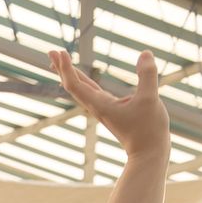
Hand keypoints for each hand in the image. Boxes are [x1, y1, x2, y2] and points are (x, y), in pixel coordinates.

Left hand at [48, 49, 168, 159]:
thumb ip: (147, 75)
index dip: (66, 68)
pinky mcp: (109, 110)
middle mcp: (96, 106)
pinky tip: (82, 78)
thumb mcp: (150, 99)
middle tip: (51, 51)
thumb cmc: (148, 128)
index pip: (75, 84)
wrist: (149, 152)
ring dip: (70, 73)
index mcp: (100, 104)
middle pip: (72, 85)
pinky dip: (83, 82)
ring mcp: (102, 108)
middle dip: (61, 68)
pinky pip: (91, 92)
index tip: (60, 53)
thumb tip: (145, 53)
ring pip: (80, 88)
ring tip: (61, 60)